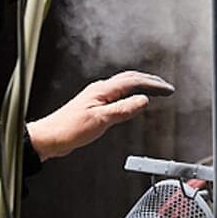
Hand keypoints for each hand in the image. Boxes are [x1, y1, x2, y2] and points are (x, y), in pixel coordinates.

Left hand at [26, 70, 173, 161]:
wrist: (49, 138)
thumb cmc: (68, 129)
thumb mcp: (100, 120)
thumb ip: (123, 110)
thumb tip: (142, 101)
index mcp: (102, 90)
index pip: (133, 81)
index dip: (152, 84)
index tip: (167, 89)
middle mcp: (99, 90)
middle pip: (129, 79)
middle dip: (149, 81)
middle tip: (165, 87)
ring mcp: (96, 97)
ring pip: (123, 86)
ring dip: (140, 86)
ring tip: (154, 90)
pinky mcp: (94, 107)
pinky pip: (117, 96)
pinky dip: (130, 95)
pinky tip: (132, 102)